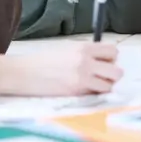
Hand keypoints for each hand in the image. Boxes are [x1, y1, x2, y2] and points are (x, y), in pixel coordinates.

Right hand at [0, 42, 122, 95]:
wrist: (24, 73)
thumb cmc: (43, 61)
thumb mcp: (67, 50)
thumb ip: (86, 54)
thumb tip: (103, 61)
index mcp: (83, 47)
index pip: (113, 51)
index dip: (111, 58)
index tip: (104, 63)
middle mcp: (85, 61)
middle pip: (116, 70)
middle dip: (112, 74)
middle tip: (102, 77)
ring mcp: (82, 77)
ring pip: (110, 85)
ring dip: (105, 86)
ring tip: (94, 85)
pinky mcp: (76, 91)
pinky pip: (97, 94)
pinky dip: (95, 94)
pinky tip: (85, 91)